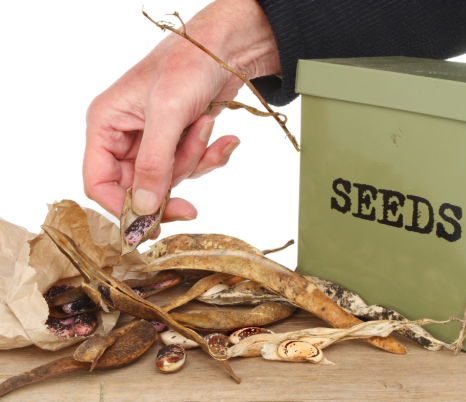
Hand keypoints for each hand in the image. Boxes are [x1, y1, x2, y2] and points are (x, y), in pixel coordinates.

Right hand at [83, 0, 279, 228]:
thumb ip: (154, 163)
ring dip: (194, 160)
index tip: (149, 227)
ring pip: (169, 178)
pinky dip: (210, 157)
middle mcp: (125, 137)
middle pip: (139, 187)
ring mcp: (153, 141)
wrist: (224, 49)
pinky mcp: (178, 142)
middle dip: (169, 187)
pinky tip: (225, 138)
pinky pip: (191, 166)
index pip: (98, 182)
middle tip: (191, 207)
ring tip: (205, 124)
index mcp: (106, 125)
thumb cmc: (187, 66)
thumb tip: (144, 209)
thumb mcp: (167, 113)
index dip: (121, 209)